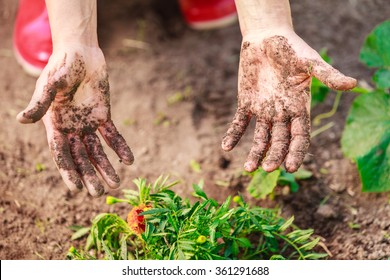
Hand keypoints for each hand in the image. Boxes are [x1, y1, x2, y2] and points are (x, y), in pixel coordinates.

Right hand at [17, 45, 133, 196]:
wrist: (81, 53)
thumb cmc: (62, 67)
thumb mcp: (50, 85)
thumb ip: (40, 103)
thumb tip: (21, 119)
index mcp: (55, 125)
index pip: (61, 154)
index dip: (68, 171)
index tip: (77, 189)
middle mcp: (71, 128)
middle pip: (81, 158)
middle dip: (90, 176)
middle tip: (100, 193)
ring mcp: (87, 124)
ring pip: (97, 151)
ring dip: (106, 167)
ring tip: (116, 184)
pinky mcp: (102, 116)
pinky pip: (112, 135)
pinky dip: (120, 147)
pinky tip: (129, 161)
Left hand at [222, 30, 355, 172]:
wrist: (265, 36)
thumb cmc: (290, 47)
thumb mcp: (309, 61)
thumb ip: (328, 74)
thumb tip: (353, 84)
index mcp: (299, 107)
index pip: (300, 136)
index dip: (296, 152)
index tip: (290, 167)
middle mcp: (282, 113)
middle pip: (280, 141)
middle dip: (274, 155)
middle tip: (267, 169)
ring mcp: (263, 110)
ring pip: (261, 137)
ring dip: (255, 152)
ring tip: (248, 168)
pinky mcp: (246, 104)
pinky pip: (239, 123)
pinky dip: (233, 135)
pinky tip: (226, 147)